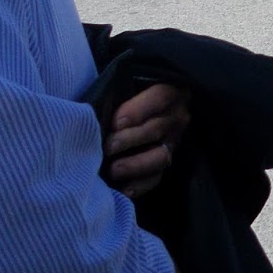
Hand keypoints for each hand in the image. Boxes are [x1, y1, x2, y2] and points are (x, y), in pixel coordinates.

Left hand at [107, 82, 190, 198]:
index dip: (138, 110)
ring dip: (136, 164)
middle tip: (108, 147)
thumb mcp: (129, 83)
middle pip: (156, 129)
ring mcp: (172, 142)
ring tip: (114, 170)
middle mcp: (176, 116)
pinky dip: (140, 185)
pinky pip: (156, 177)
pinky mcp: (164, 162)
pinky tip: (124, 189)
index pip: (160, 97)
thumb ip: (119, 90)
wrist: (139, 109)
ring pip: (160, 156)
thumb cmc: (128, 91)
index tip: (115, 123)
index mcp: (171, 90)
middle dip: (131, 140)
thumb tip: (95, 106)